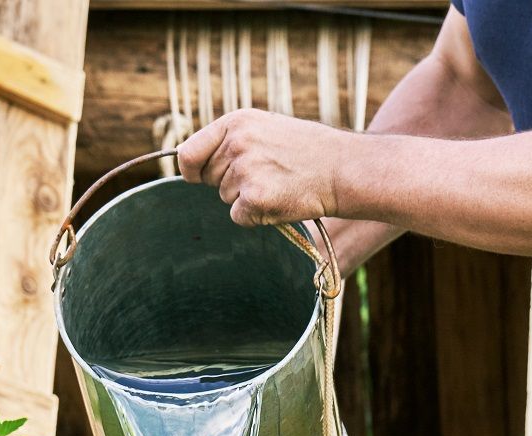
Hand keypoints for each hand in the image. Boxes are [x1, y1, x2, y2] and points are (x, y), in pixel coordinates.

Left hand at [177, 109, 349, 226]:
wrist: (343, 169)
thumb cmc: (308, 152)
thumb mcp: (266, 129)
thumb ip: (232, 141)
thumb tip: (195, 164)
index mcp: (236, 122)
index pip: (188, 152)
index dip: (189, 169)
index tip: (194, 177)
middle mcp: (237, 143)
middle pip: (210, 178)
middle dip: (230, 183)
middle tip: (268, 175)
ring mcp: (245, 170)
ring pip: (226, 198)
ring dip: (247, 199)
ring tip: (280, 184)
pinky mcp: (255, 198)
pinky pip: (239, 217)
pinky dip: (257, 216)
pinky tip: (281, 200)